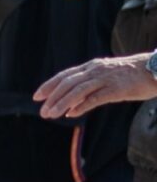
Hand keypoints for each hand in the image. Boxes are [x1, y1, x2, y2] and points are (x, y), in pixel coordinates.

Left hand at [34, 54, 156, 118]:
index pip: (65, 75)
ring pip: (78, 90)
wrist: (154, 69)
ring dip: (62, 103)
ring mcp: (106, 79)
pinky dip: (82, 105)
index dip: (49, 85)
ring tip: (51, 114)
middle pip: (68, 83)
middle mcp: (96, 71)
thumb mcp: (106, 76)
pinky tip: (72, 114)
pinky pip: (96, 98)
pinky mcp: (117, 89)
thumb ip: (90, 86)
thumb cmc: (131, 75)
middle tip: (42, 110)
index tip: (37, 96)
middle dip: (52, 97)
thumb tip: (73, 103)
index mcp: (92, 67)